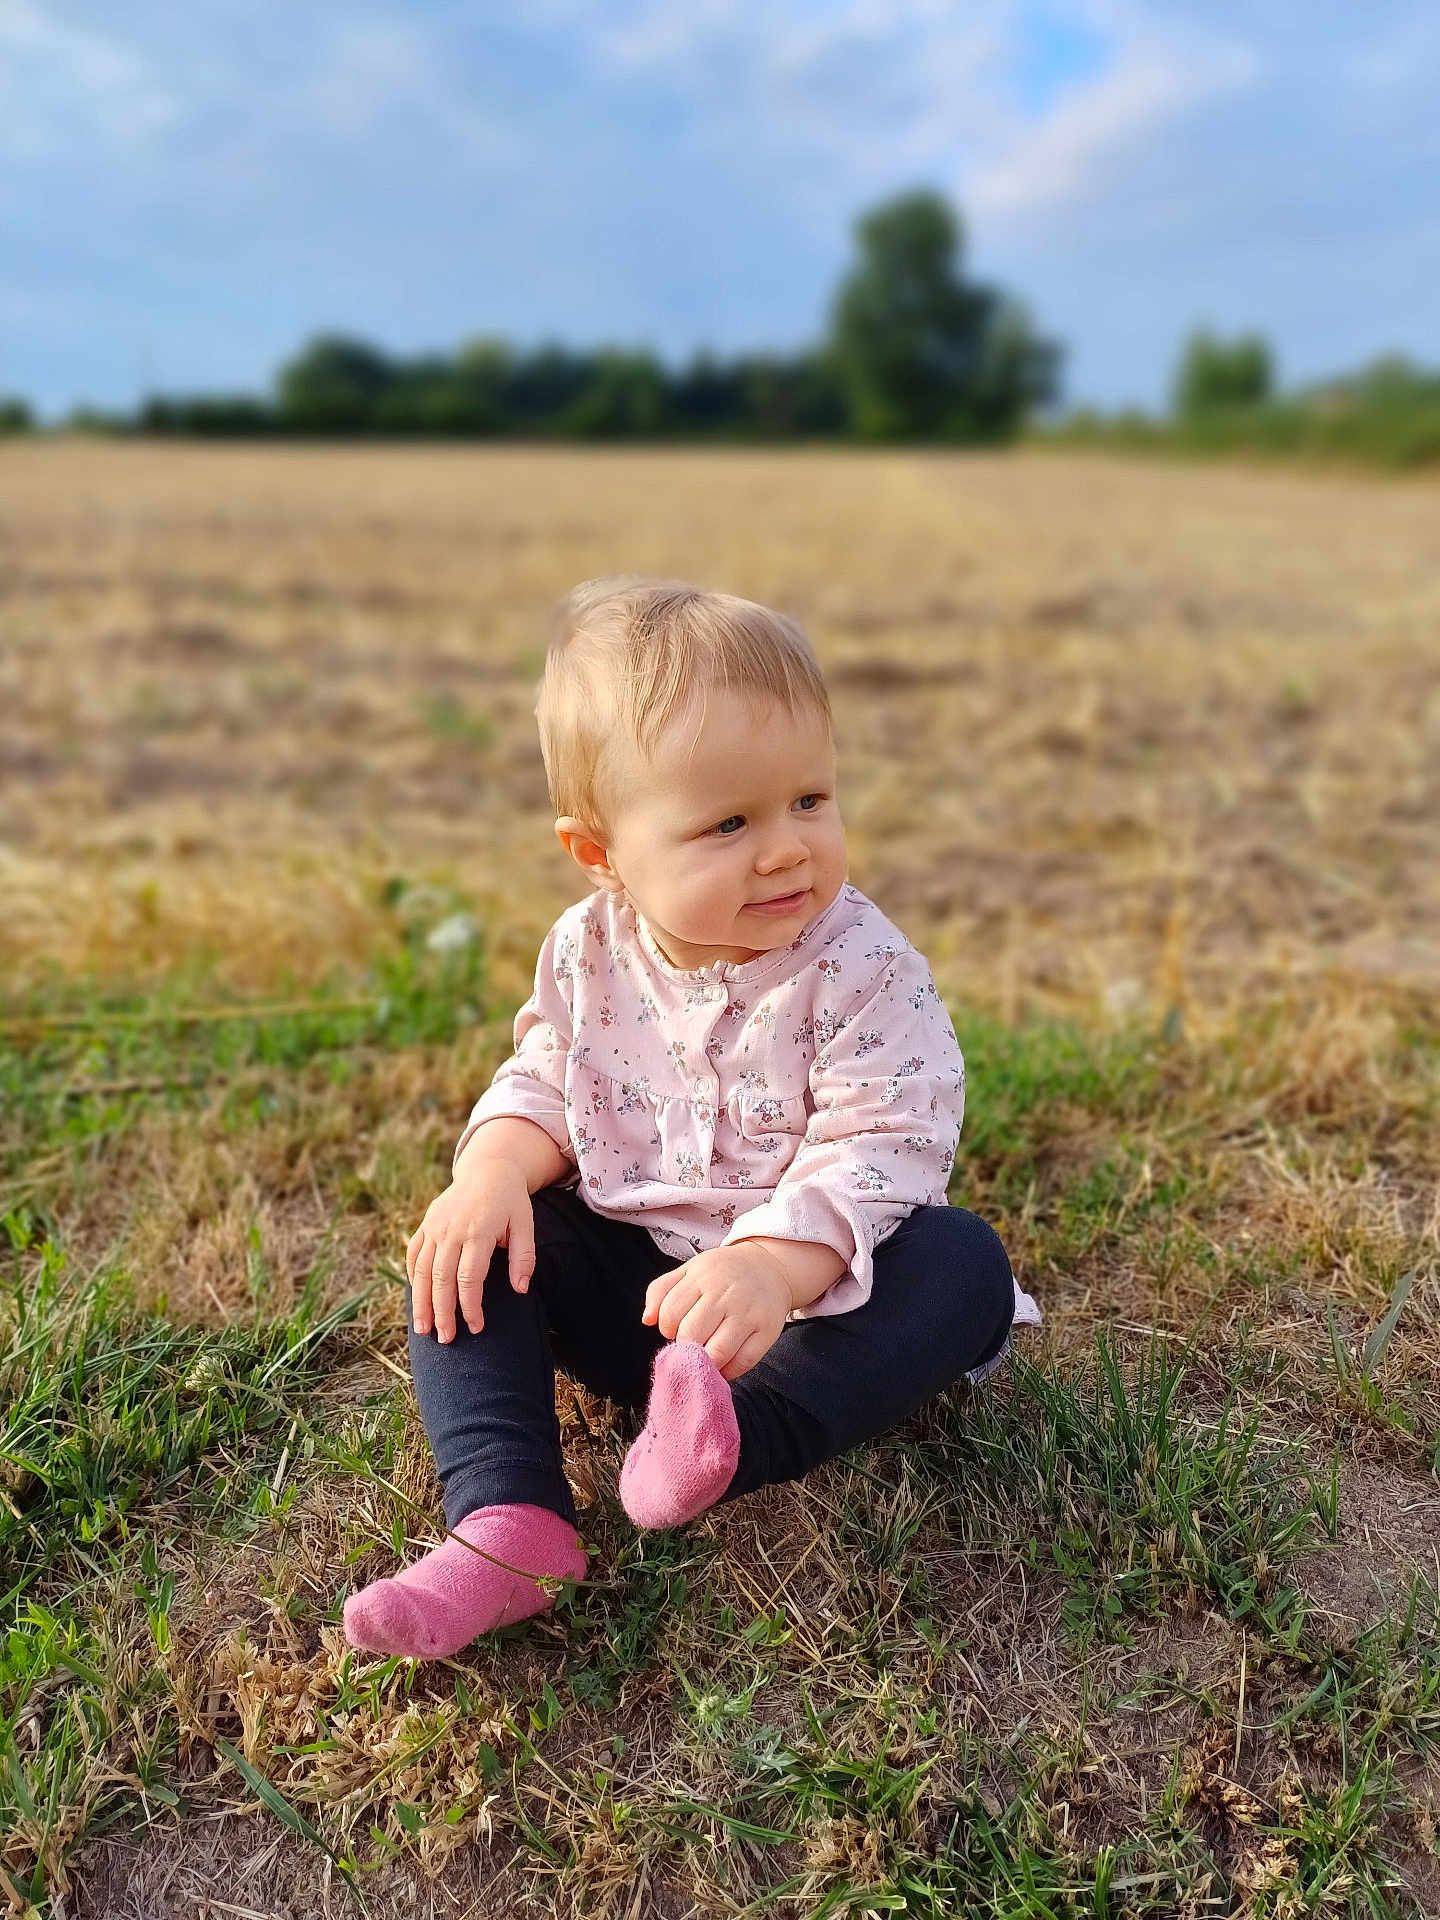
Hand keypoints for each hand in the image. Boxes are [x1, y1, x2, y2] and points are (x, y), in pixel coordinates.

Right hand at [407, 1160, 534, 1342]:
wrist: (487, 1168)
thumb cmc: (510, 1200)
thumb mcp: (526, 1224)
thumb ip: (524, 1257)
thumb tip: (520, 1290)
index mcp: (477, 1231)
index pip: (469, 1278)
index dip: (470, 1306)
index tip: (476, 1327)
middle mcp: (451, 1230)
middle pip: (441, 1279)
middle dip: (442, 1312)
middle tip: (445, 1339)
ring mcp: (434, 1226)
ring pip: (423, 1271)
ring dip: (421, 1302)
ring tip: (423, 1330)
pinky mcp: (426, 1224)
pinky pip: (414, 1255)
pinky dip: (413, 1278)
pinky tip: (417, 1300)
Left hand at [642, 1242, 791, 1381]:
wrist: (770, 1267)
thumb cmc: (723, 1272)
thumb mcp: (690, 1269)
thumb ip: (661, 1290)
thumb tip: (647, 1320)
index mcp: (702, 1278)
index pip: (670, 1313)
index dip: (666, 1328)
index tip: (675, 1329)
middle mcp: (726, 1295)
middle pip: (692, 1334)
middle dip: (685, 1347)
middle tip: (690, 1346)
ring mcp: (748, 1314)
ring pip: (718, 1352)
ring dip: (705, 1364)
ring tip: (704, 1359)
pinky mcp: (767, 1331)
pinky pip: (744, 1362)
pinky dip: (729, 1371)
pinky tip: (723, 1364)